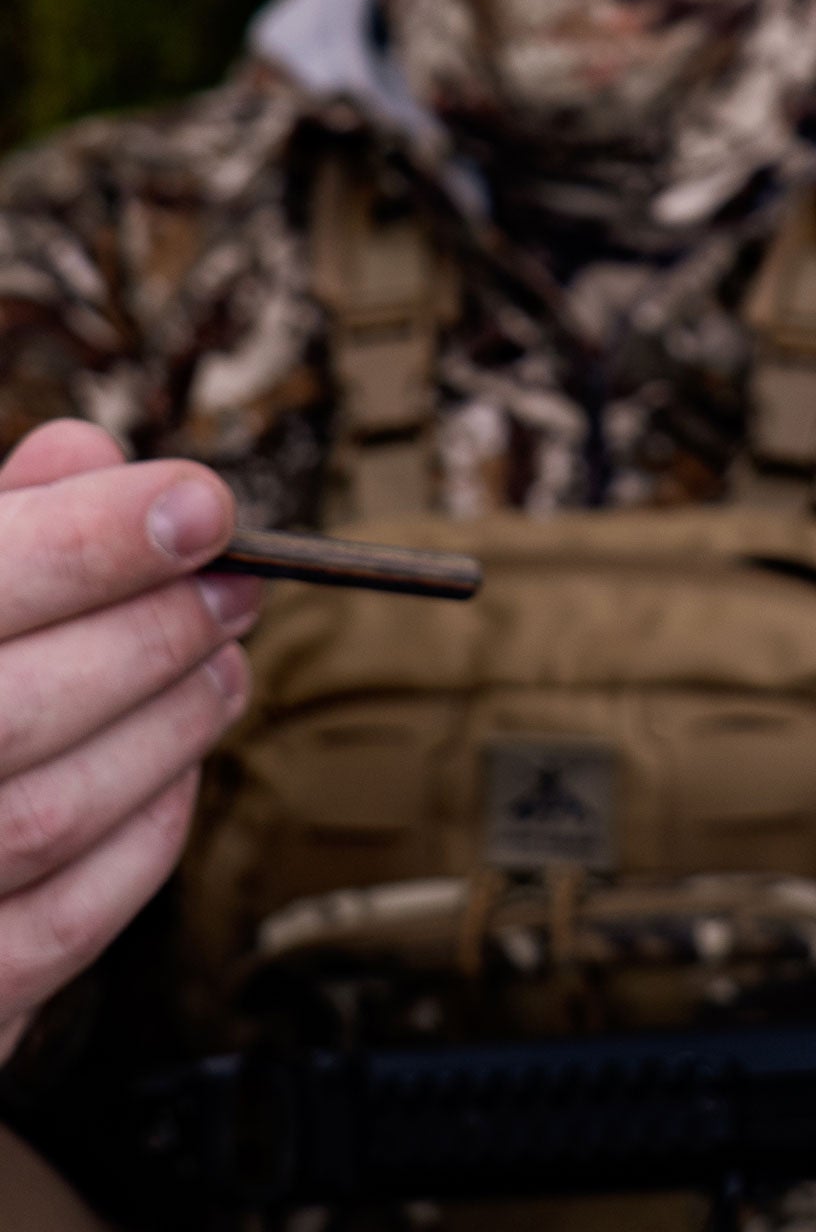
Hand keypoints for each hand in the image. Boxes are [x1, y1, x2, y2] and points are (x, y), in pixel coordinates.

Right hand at [0, 424, 252, 1065]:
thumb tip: (85, 451)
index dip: (91, 541)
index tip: (202, 502)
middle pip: (16, 709)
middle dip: (154, 636)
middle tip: (236, 588)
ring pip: (51, 817)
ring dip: (170, 727)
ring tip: (221, 666)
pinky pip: (64, 923)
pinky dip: (146, 835)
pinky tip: (174, 773)